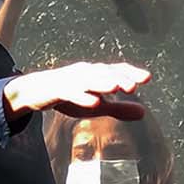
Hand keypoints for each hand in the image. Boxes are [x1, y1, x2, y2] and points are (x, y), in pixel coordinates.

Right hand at [3, 62, 150, 120]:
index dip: (131, 73)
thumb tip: (144, 112)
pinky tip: (93, 103)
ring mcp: (71, 80)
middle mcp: (86, 72)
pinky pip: (71, 92)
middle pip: (104, 73)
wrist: (36, 91)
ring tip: (116, 88)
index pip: (116, 70)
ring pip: (89, 80)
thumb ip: (119, 108)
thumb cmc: (70, 95)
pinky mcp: (58, 90)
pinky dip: (82, 96)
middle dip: (119, 78)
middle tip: (133, 86)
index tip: (147, 78)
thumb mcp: (97, 104)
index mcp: (96, 74)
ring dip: (102, 83)